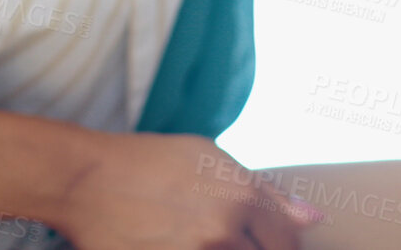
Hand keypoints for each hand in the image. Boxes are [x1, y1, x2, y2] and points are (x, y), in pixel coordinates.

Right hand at [58, 131, 319, 249]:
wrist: (87, 180)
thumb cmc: (150, 162)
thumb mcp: (211, 159)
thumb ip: (266, 192)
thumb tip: (312, 218)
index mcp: (241, 197)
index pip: (288, 241)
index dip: (287, 247)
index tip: (276, 245)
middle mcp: (223, 232)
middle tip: (236, 240)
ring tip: (205, 240)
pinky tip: (186, 246)